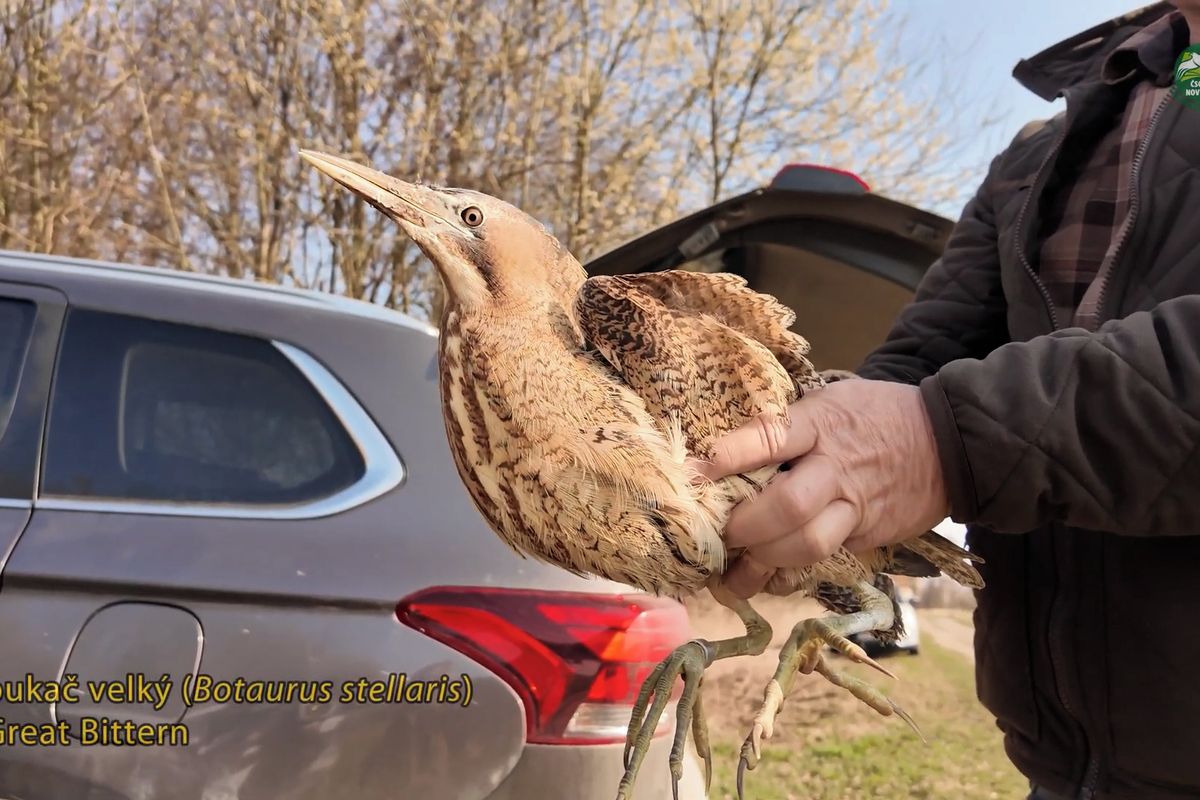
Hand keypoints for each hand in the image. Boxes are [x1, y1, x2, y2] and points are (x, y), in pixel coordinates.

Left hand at [699, 379, 949, 597]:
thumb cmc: (873, 415)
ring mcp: (855, 505)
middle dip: (745, 524)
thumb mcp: (831, 402)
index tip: (695, 472)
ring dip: (763, 560)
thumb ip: (786, 426)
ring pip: (807, 543)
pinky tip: (766, 579)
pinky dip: (789, 574)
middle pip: (786, 505)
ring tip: (733, 571)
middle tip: (720, 531)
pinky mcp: (868, 535)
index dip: (730, 456)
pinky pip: (823, 560)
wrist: (949, 442)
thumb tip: (722, 454)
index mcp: (822, 423)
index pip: (770, 437)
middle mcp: (837, 467)